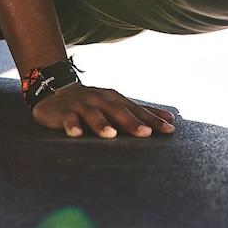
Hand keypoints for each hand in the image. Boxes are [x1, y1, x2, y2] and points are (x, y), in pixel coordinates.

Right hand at [31, 84, 176, 138]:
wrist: (56, 93)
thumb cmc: (94, 103)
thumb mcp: (116, 105)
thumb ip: (141, 112)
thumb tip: (171, 118)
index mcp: (115, 99)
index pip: (137, 110)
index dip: (153, 119)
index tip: (169, 129)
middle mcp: (101, 100)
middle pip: (118, 111)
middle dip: (132, 122)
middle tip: (146, 133)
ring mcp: (82, 105)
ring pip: (93, 114)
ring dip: (101, 124)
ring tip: (111, 134)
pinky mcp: (63, 111)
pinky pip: (68, 119)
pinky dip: (71, 125)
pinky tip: (76, 134)